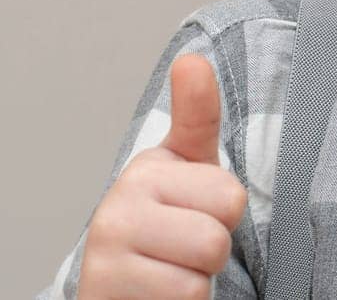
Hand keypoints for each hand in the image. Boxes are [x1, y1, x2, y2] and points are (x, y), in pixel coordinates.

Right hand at [76, 54, 248, 299]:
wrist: (118, 289)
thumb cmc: (161, 226)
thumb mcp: (184, 168)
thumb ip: (197, 116)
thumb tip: (192, 60)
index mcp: (145, 172)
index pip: (230, 197)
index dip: (222, 214)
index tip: (193, 211)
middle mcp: (116, 210)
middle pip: (215, 239)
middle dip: (210, 253)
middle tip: (181, 250)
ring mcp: (106, 256)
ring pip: (199, 277)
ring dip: (194, 284)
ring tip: (167, 273)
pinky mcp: (107, 295)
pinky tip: (154, 297)